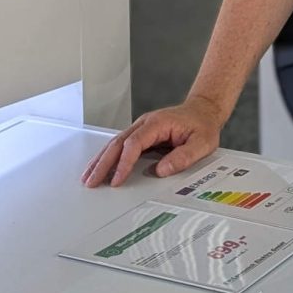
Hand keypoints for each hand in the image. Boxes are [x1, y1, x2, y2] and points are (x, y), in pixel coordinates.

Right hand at [81, 96, 224, 187]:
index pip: (134, 143)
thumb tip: (162, 170)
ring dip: (101, 160)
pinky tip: (100, 168)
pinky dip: (108, 157)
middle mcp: (146, 123)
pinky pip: (121, 146)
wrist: (204, 110)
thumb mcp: (203, 142)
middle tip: (91, 182)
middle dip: (103, 163)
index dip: (124, 163)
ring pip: (115, 144)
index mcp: (158, 123)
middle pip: (118, 143)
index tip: (117, 180)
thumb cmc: (203, 125)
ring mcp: (142, 128)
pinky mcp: (141, 134)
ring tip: (88, 178)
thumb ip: (184, 156)